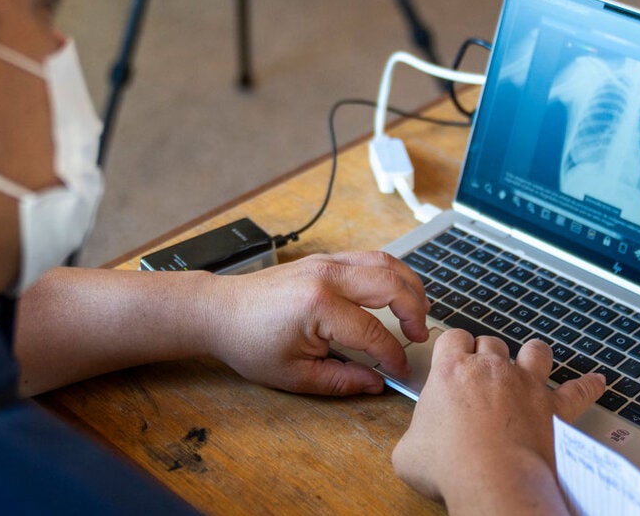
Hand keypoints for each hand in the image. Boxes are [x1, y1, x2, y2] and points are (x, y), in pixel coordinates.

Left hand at [204, 251, 429, 395]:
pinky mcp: (324, 259)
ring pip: (385, 261)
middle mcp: (327, 276)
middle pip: (391, 284)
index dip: (393, 355)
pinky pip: (369, 257)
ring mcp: (326, 261)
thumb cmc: (249, 342)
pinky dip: (391, 273)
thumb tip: (376, 382)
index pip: (374, 332)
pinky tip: (397, 293)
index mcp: (319, 306)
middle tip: (420, 336)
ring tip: (419, 311)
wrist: (220, 311)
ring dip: (409, 285)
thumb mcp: (295, 375)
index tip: (400, 371)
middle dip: (414, 311)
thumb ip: (341, 380)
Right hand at [391, 330, 605, 512]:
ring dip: (531, 354)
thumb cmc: (450, 466)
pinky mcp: (554, 408)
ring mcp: (526, 385)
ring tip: (530, 361)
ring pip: (534, 351)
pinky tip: (596, 382)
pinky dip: (588, 386)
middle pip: (491, 343)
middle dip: (487, 355)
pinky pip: (578, 390)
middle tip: (483, 375)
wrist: (495, 482)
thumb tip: (416, 443)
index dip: (453, 347)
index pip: (453, 338)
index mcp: (451, 371)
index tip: (453, 358)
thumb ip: (414, 435)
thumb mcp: (408, 452)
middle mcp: (491, 369)